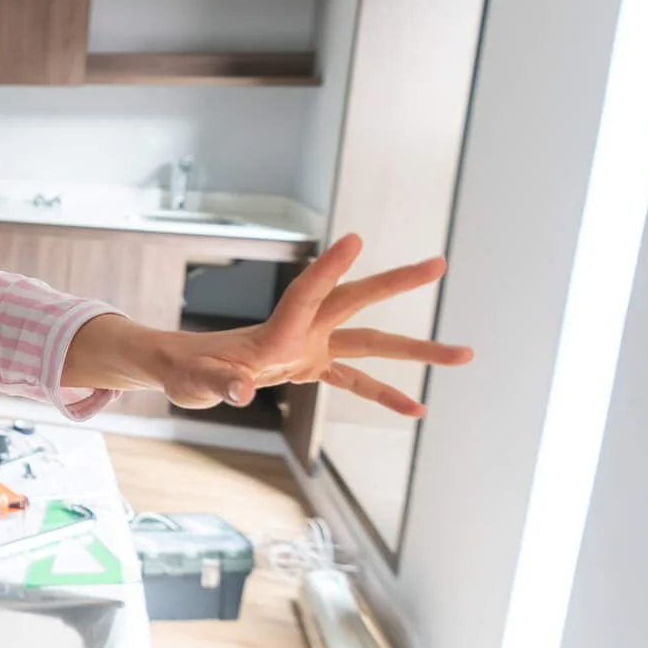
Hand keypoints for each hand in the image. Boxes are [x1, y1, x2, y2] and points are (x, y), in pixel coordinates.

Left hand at [153, 234, 472, 416]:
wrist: (182, 371)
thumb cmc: (186, 372)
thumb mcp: (196, 381)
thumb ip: (219, 383)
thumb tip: (241, 390)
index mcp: (275, 331)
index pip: (307, 293)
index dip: (329, 268)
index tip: (354, 239)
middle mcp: (302, 332)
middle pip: (357, 301)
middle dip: (398, 282)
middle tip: (439, 262)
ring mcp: (311, 347)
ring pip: (372, 344)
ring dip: (417, 349)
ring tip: (464, 354)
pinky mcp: (310, 367)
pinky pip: (356, 380)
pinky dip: (386, 393)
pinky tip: (418, 408)